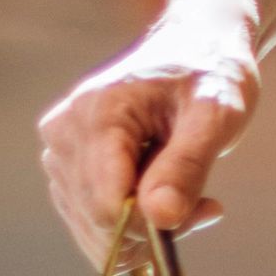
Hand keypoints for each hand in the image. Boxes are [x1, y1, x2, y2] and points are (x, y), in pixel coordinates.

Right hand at [40, 24, 258, 263]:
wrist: (193, 48)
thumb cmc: (209, 73)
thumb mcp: (217, 113)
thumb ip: (188, 165)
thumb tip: (160, 217)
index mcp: (96, 115)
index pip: (107, 204)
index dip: (155, 223)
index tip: (206, 208)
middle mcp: (62, 135)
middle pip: (99, 219)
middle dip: (157, 224)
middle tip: (206, 205)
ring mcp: (58, 153)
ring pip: (93, 227)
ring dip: (147, 227)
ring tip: (193, 196)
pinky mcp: (65, 168)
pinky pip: (91, 220)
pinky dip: (132, 223)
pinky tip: (170, 198)